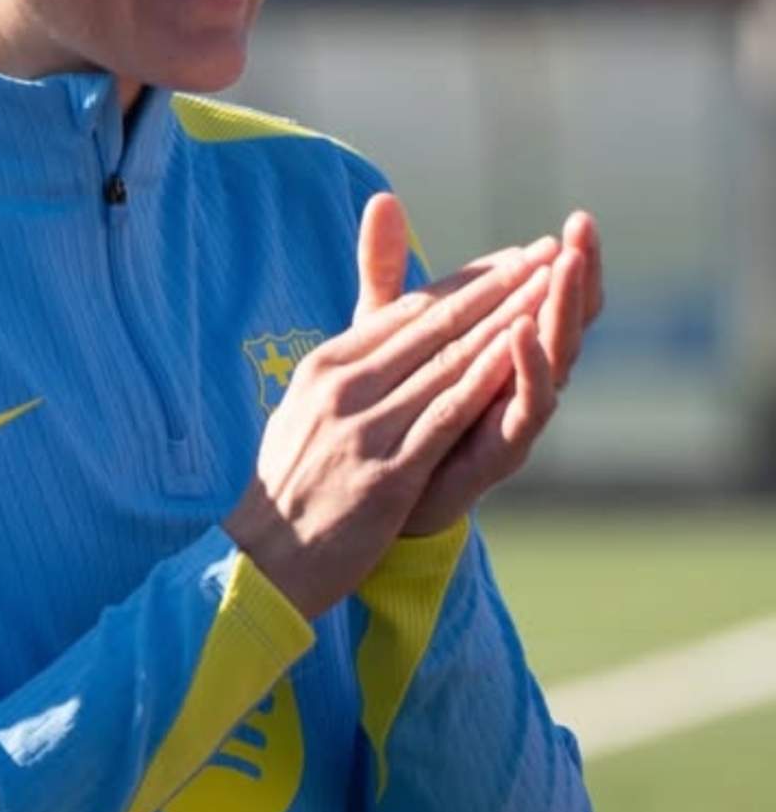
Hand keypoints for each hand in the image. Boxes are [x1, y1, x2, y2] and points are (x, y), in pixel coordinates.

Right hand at [225, 225, 557, 617]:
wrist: (265, 558)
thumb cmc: (293, 482)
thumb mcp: (308, 404)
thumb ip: (351, 357)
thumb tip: (384, 321)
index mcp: (325, 365)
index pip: (406, 311)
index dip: (466, 281)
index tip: (510, 257)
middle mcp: (342, 387)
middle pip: (433, 327)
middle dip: (495, 287)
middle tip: (542, 253)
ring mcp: (363, 429)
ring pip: (446, 363)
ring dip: (502, 321)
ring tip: (546, 289)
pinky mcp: (386, 474)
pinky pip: (445, 416)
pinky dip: (484, 380)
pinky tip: (518, 354)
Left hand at [356, 194, 604, 535]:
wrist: (359, 498)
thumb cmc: (380, 410)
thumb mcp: (379, 329)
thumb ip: (387, 269)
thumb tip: (382, 196)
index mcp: (498, 351)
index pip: (545, 299)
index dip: (564, 264)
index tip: (575, 222)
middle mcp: (514, 382)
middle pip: (563, 323)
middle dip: (579, 277)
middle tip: (586, 231)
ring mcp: (508, 416)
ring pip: (553, 359)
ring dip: (561, 311)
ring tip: (567, 266)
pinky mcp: (494, 451)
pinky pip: (522, 408)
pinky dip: (525, 368)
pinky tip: (520, 331)